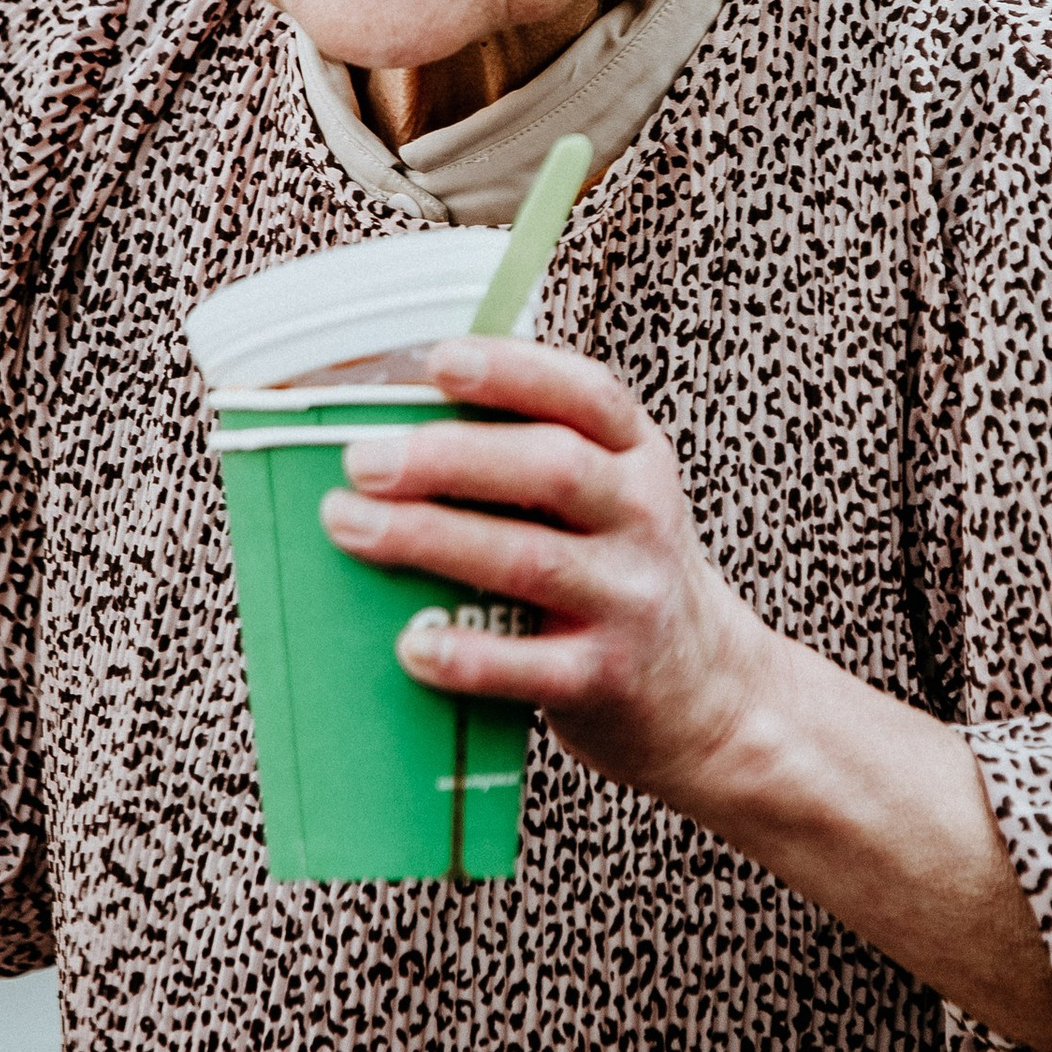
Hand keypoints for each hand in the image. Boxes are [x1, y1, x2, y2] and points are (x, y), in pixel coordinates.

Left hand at [320, 337, 769, 809]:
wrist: (699, 689)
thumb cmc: (613, 573)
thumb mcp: (603, 497)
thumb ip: (524, 458)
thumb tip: (387, 429)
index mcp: (636, 456)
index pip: (586, 396)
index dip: (513, 372)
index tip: (437, 362)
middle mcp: (642, 518)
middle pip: (551, 470)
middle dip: (449, 459)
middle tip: (363, 462)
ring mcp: (629, 599)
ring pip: (530, 559)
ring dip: (431, 540)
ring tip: (352, 527)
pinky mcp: (605, 677)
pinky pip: (529, 666)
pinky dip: (466, 656)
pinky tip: (411, 643)